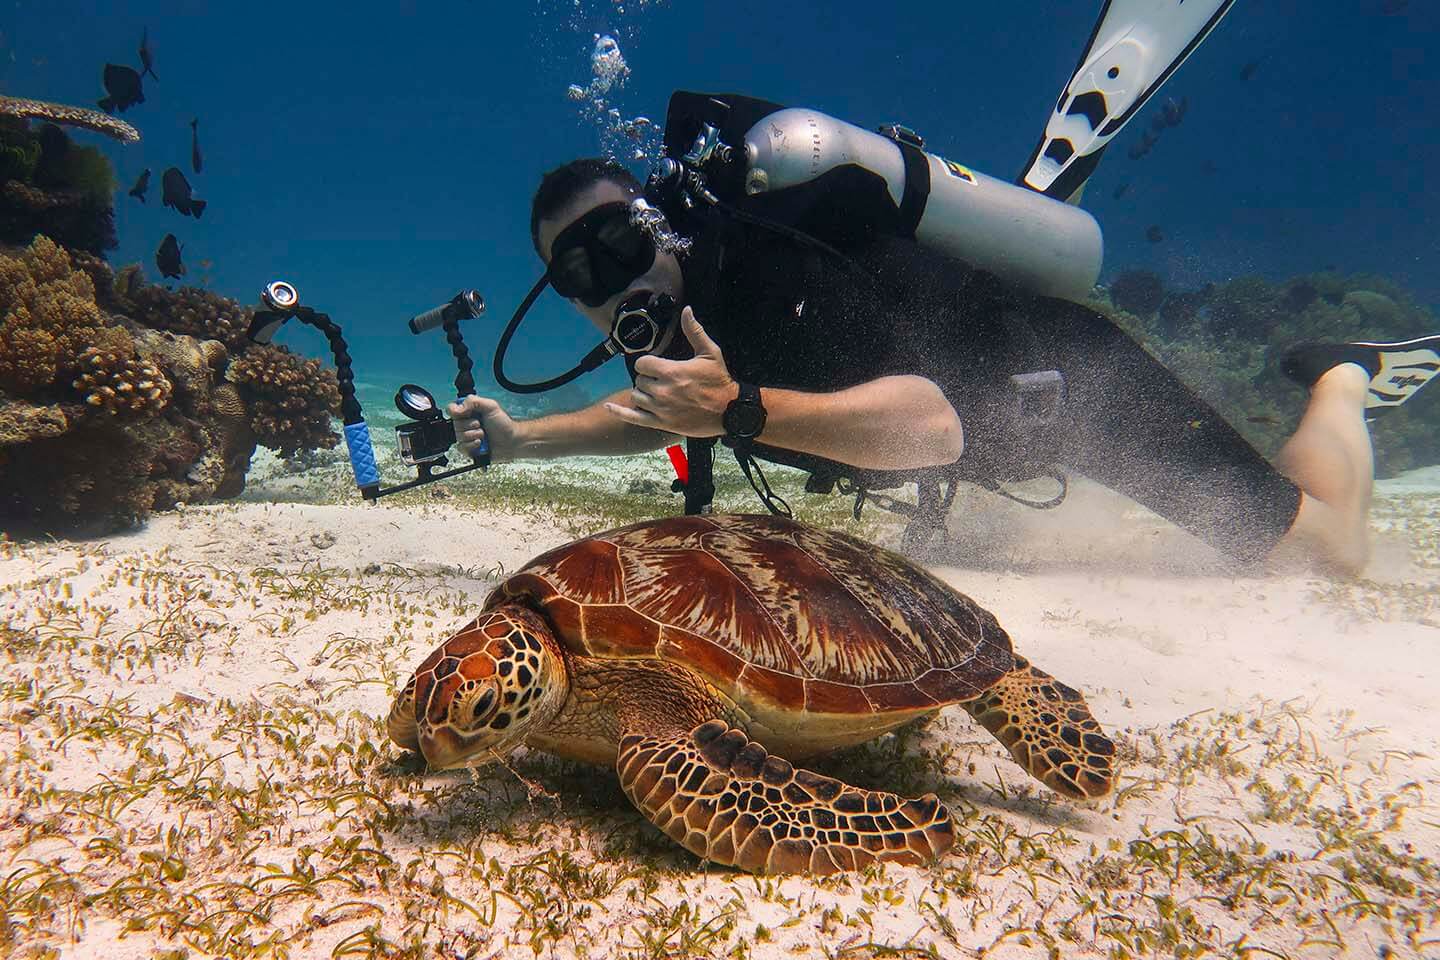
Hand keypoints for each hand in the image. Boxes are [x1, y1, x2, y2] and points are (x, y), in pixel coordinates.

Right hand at [448, 395, 521, 462]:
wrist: (511, 441)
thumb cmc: (503, 424)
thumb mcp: (491, 406)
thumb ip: (473, 401)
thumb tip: (458, 407)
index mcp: (469, 411)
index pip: (451, 409)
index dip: (456, 412)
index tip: (466, 413)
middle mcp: (466, 423)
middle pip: (454, 424)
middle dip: (469, 425)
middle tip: (480, 425)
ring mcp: (467, 436)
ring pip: (458, 436)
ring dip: (473, 435)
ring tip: (483, 435)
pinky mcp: (468, 449)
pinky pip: (461, 448)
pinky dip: (471, 445)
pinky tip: (480, 443)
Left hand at [604, 307, 735, 436]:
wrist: (730, 411)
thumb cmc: (719, 381)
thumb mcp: (710, 353)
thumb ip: (694, 331)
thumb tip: (686, 310)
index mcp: (671, 372)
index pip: (643, 363)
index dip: (648, 363)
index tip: (656, 365)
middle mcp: (663, 391)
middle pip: (639, 380)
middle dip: (648, 378)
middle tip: (661, 381)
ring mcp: (660, 409)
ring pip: (636, 397)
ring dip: (643, 393)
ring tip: (655, 393)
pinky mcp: (661, 423)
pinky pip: (633, 417)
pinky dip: (619, 412)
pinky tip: (609, 407)